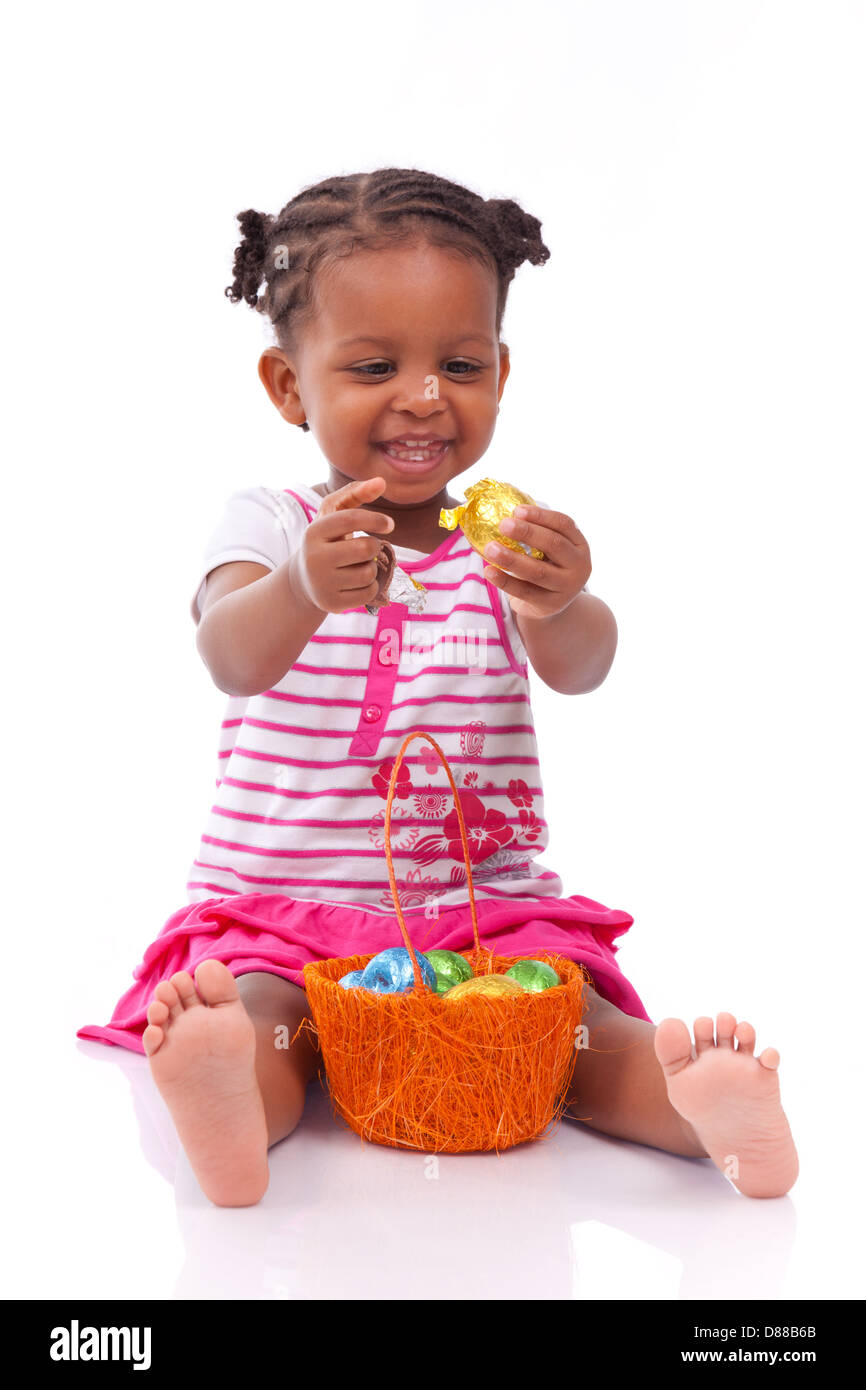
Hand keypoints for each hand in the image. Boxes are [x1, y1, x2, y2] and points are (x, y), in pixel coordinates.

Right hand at [291, 476, 394, 613]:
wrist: (303, 582)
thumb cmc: (326, 541)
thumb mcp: (333, 515)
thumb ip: (355, 494)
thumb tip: (381, 481)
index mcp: (314, 532)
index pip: (351, 518)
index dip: (376, 519)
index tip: (389, 524)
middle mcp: (315, 557)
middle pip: (366, 548)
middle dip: (375, 546)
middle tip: (368, 548)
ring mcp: (322, 583)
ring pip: (369, 572)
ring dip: (372, 567)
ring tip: (357, 566)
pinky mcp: (332, 603)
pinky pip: (369, 593)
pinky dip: (370, 587)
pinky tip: (356, 583)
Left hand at [481, 504, 591, 618]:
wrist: (553, 604)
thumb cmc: (546, 567)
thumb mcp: (549, 550)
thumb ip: (535, 532)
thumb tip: (502, 509)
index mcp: (580, 545)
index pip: (564, 524)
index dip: (541, 515)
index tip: (517, 510)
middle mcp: (579, 566)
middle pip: (554, 545)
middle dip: (527, 533)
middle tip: (503, 524)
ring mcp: (567, 588)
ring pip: (538, 571)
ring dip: (512, 558)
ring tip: (490, 548)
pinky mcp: (551, 605)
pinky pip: (525, 592)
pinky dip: (505, 581)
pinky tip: (489, 571)